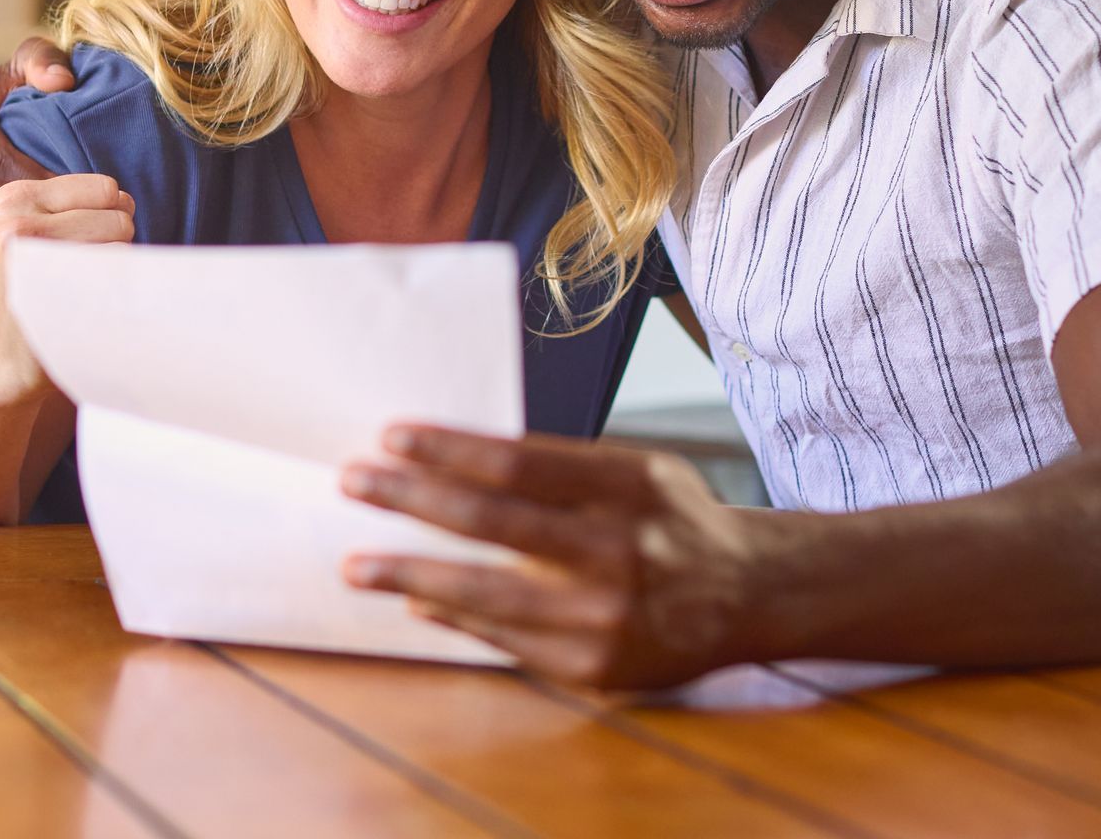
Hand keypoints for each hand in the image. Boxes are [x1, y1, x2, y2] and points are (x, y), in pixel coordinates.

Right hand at [0, 173, 136, 401]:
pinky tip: (90, 304)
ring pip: (123, 236)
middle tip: (80, 273)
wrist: (8, 359)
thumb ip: (76, 205)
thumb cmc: (39, 290)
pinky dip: (119, 286)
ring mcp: (33, 252)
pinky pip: (120, 265)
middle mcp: (17, 219)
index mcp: (13, 197)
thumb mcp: (37, 233)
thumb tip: (127, 198)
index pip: (105, 188)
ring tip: (83, 286)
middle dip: (116, 239)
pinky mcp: (54, 284)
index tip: (77, 246)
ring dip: (117, 262)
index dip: (108, 217)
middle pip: (119, 210)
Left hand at [341, 426, 759, 689]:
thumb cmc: (673, 517)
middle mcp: (618, 551)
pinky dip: (454, 615)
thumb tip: (452, 466)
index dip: (448, 448)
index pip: (518, 460)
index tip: (392, 435)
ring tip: (356, 563)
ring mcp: (605, 615)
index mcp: (627, 485)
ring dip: (409, 574)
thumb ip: (556, 466)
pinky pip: (505, 638)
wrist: (747, 595)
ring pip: (486, 592)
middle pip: (491, 520)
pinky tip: (416, 596)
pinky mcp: (594, 666)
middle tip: (354, 481)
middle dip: (411, 499)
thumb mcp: (633, 468)